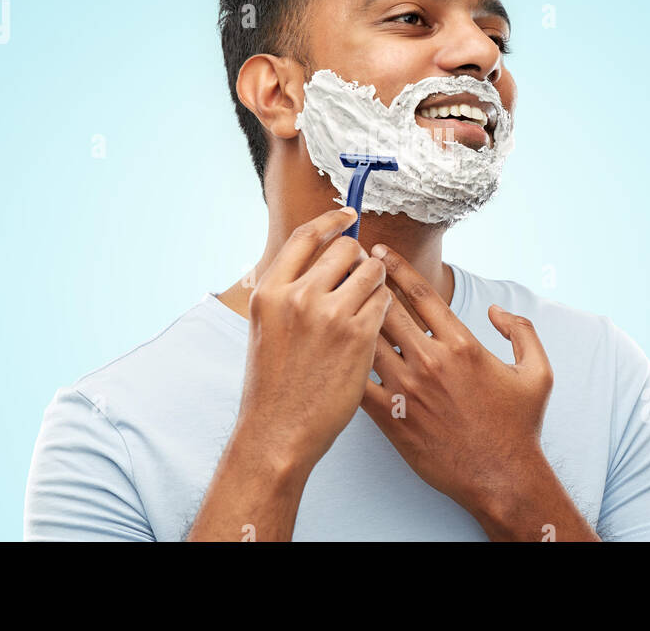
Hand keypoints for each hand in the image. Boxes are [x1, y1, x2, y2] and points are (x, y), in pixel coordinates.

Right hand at [236, 207, 391, 474]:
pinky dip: (384, 309)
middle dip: (358, 259)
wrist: (278, 432)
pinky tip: (375, 326)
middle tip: (359, 278)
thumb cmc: (273, 384)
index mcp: (270, 290)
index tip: (349, 215)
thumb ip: (287, 291)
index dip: (332, 220)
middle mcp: (298, 296)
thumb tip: (319, 260)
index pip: (306, 236)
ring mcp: (330, 315)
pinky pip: (384, 303)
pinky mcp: (358, 337)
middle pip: (345, 249)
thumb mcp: (265, 327)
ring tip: (368, 305)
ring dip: (376, 282)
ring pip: (371, 272)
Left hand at [360, 244, 554, 522]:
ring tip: (333, 299)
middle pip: (386, 308)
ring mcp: (408, 390)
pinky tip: (332, 347)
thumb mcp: (538, 372)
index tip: (380, 250)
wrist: (501, 478)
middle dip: (365, 282)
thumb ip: (522, 331)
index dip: (397, 267)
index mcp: (462, 344)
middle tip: (347, 264)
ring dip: (350, 317)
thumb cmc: (520, 426)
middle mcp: (431, 361)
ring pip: (368, 340)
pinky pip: (359, 382)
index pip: (422, 293)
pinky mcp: (392, 418)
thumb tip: (496, 311)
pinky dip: (345, 362)